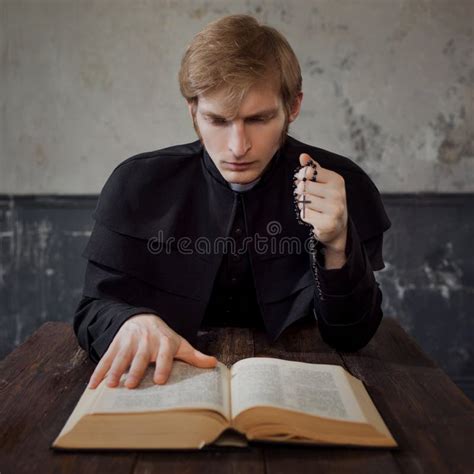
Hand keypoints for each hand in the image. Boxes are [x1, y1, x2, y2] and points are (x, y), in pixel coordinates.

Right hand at [87, 313, 217, 389]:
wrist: (142, 319)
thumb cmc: (163, 338)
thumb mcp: (179, 344)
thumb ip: (194, 355)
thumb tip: (214, 363)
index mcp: (163, 342)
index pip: (164, 354)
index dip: (163, 366)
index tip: (161, 380)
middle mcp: (146, 341)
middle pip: (141, 357)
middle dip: (136, 370)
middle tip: (131, 386)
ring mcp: (129, 342)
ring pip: (121, 357)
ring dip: (115, 371)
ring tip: (110, 386)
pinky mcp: (115, 345)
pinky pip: (106, 358)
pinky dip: (98, 371)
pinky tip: (93, 385)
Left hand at [294, 153, 347, 252]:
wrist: (337, 227)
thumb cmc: (328, 201)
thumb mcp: (324, 183)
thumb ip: (314, 169)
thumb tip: (303, 156)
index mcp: (337, 180)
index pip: (309, 172)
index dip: (302, 176)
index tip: (303, 180)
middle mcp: (338, 194)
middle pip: (305, 187)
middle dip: (301, 192)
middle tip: (307, 196)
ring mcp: (334, 209)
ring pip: (304, 201)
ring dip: (302, 205)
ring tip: (312, 207)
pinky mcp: (328, 223)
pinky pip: (305, 215)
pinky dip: (305, 216)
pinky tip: (314, 217)